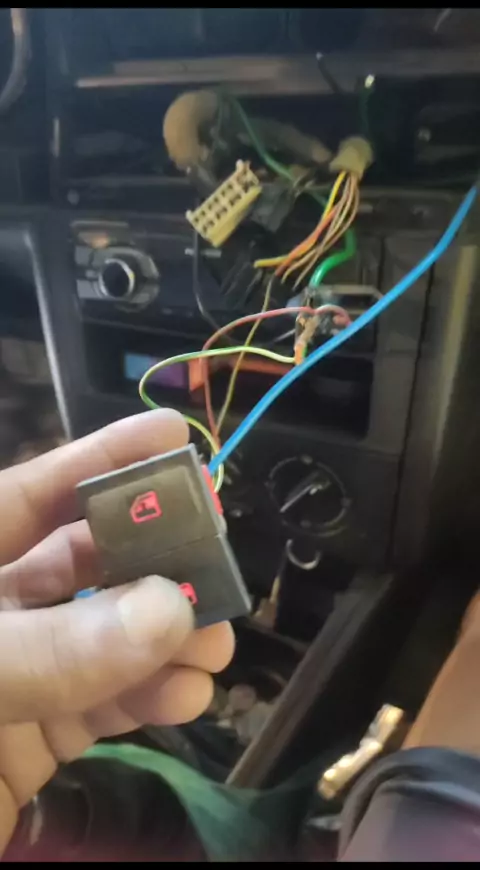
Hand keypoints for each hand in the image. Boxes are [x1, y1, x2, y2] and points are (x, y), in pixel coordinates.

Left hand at [0, 409, 233, 853]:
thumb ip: (49, 647)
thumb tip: (168, 608)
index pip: (30, 494)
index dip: (101, 458)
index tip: (175, 436)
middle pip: (84, 564)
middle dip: (154, 560)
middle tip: (213, 559)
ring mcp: (14, 675)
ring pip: (104, 639)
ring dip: (166, 638)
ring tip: (215, 641)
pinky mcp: (32, 740)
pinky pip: (101, 707)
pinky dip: (149, 699)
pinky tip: (187, 694)